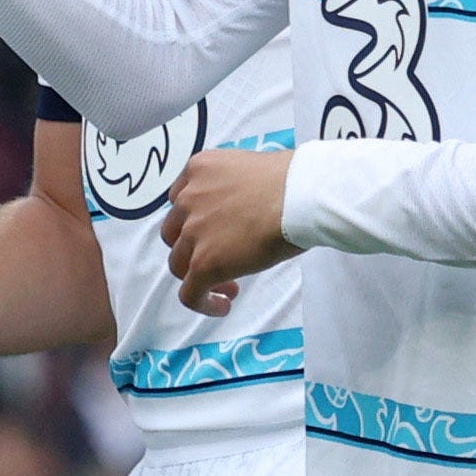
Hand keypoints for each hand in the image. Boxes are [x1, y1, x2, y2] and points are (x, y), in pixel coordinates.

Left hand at [162, 150, 298, 313]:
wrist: (300, 195)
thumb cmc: (292, 181)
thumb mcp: (249, 170)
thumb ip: (233, 188)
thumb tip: (244, 209)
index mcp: (199, 169)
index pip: (180, 201)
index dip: (194, 222)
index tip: (215, 233)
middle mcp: (188, 198)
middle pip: (174, 233)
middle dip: (193, 248)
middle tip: (222, 258)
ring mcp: (193, 231)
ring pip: (179, 265)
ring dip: (198, 276)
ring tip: (228, 285)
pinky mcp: (204, 263)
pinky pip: (190, 293)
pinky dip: (202, 303)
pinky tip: (223, 305)